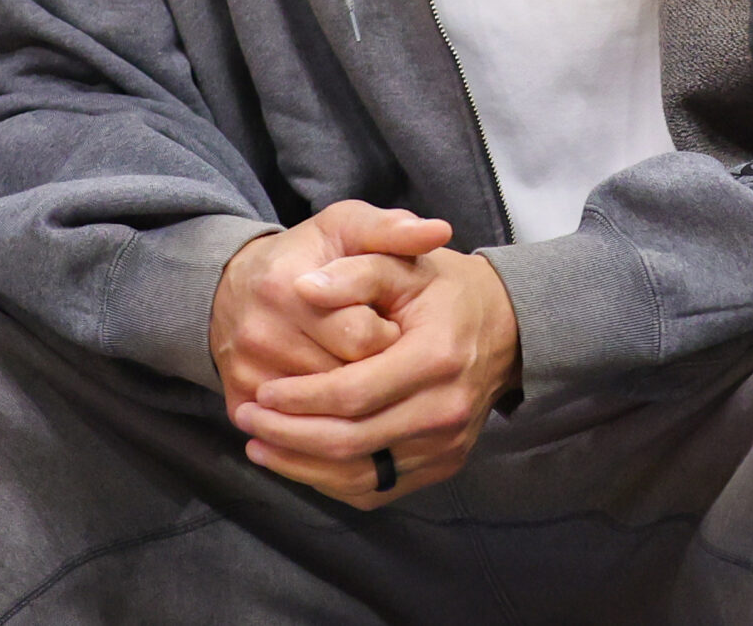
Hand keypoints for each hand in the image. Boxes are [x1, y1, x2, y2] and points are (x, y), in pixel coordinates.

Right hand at [211, 201, 447, 420]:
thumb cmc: (306, 256)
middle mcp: (261, 334)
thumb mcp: (347, 227)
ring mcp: (248, 374)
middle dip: (379, 376)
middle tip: (387, 358)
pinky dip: (330, 435)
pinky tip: (347, 413)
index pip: (363, 337)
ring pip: (326, 417)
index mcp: (288, 287)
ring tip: (368, 380)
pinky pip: (298, 439)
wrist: (235, 286)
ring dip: (359, 408)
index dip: (392, 337)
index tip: (394, 326)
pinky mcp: (238, 403)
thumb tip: (439, 231)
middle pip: (346, 381)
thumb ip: (392, 230)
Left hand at [230, 241, 520, 507]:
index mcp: (435, 358)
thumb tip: (303, 287)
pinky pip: (376, 489)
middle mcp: (444, 411)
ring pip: (359, 476)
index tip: (262, 390)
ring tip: (259, 444)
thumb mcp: (404, 263)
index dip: (300, 397)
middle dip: (289, 435)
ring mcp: (446, 447)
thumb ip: (355, 271)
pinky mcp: (441, 466)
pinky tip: (297, 461)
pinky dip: (330, 481)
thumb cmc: (446, 291)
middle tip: (248, 417)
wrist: (504, 328)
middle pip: (351, 442)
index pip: (352, 393)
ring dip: (301, 465)